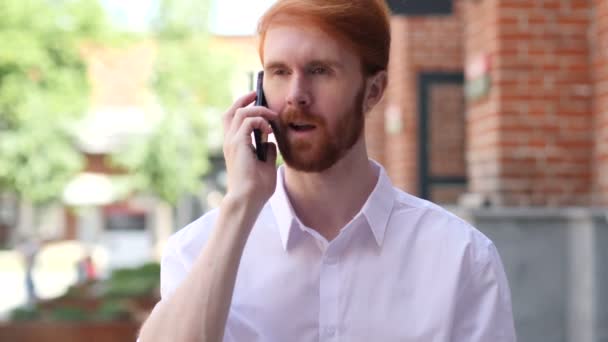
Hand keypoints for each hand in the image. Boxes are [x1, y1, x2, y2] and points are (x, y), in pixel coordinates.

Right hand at [222, 91, 278, 205]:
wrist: (248, 200)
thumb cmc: (257, 188)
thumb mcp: (267, 166)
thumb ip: (268, 152)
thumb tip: (272, 142)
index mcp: (235, 146)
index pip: (233, 119)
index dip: (243, 107)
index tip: (258, 101)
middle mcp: (230, 141)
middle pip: (231, 110)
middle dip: (245, 99)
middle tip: (258, 93)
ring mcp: (232, 142)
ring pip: (240, 112)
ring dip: (258, 110)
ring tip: (271, 116)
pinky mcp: (238, 144)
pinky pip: (247, 121)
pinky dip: (260, 120)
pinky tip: (269, 131)